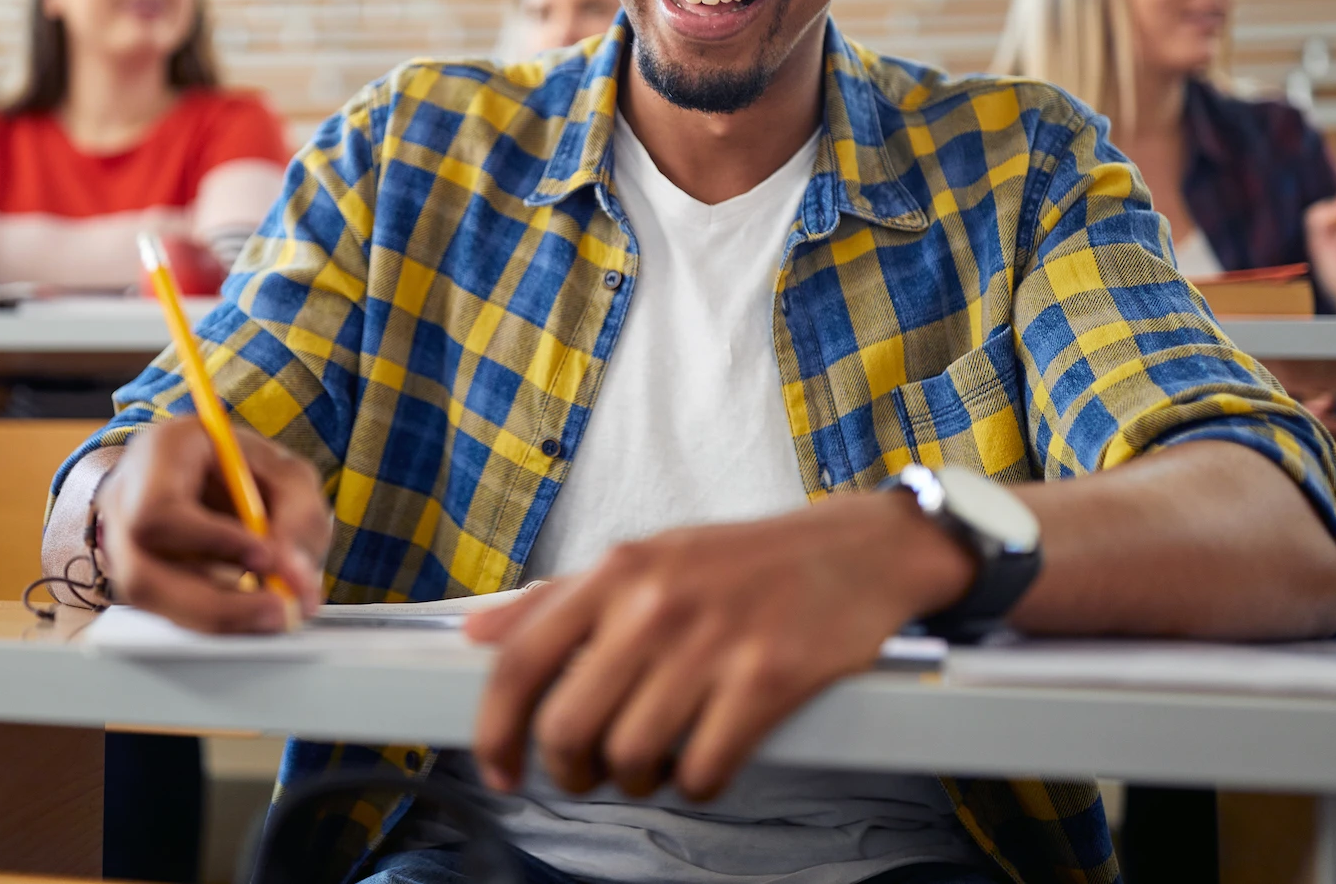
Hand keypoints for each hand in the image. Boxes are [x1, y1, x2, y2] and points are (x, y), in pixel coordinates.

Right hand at [93, 414, 329, 632]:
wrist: (205, 473)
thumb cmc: (243, 467)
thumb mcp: (286, 473)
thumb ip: (300, 518)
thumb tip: (295, 578)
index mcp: (159, 454)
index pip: (159, 509)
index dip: (210, 540)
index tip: (264, 557)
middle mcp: (124, 502)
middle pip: (142, 575)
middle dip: (217, 605)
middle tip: (279, 609)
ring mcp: (120, 546)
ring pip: (153, 603)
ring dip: (219, 618)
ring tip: (274, 613)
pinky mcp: (135, 579)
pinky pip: (167, 613)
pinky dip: (215, 620)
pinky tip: (251, 611)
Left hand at [467, 493, 971, 801]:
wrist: (857, 551)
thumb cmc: (744, 563)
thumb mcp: (644, 560)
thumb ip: (557, 600)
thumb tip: (478, 635)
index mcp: (615, 571)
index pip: (519, 661)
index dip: (493, 730)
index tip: (498, 768)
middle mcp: (653, 603)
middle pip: (567, 726)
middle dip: (569, 770)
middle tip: (588, 772)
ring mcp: (711, 642)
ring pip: (631, 756)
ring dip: (635, 780)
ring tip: (652, 763)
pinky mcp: (767, 680)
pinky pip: (701, 769)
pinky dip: (695, 783)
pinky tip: (703, 762)